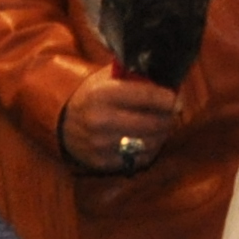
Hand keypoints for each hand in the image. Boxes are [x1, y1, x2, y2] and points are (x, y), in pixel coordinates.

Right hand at [57, 71, 180, 174]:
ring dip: (162, 134)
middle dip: (168, 117)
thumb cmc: (94, 96)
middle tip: (173, 112)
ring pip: (150, 142)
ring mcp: (101, 144)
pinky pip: (140, 159)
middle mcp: (101, 119)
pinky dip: (149, 149)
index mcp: (103, 93)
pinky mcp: (103, 162)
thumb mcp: (107, 77)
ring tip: (162, 125)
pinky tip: (148, 140)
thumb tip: (170, 84)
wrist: (64, 124)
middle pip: (153, 122)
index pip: (147, 95)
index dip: (167, 97)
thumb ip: (135, 76)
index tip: (174, 98)